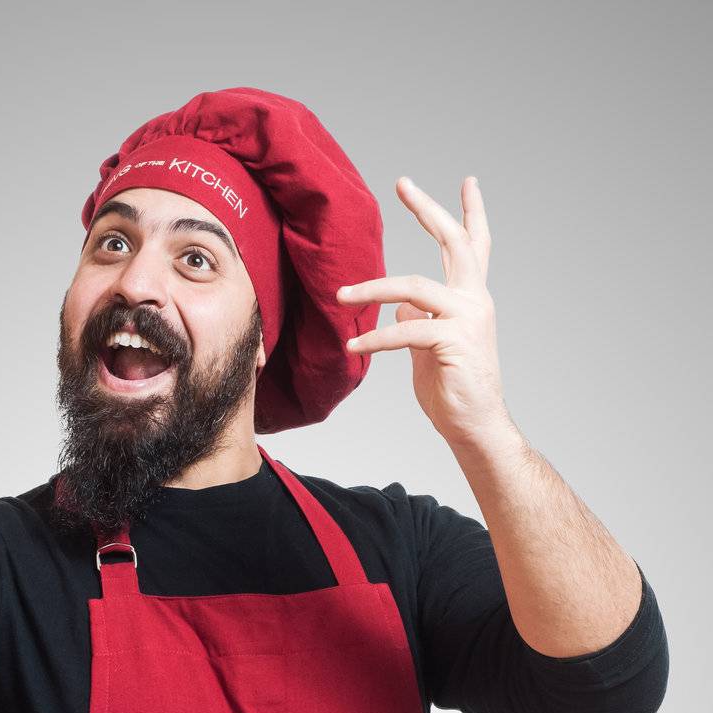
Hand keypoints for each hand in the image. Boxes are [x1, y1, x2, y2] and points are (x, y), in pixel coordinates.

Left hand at [337, 176, 510, 447]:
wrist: (475, 427)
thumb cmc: (452, 391)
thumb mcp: (429, 350)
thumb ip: (420, 322)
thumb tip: (403, 307)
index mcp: (471, 299)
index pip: (473, 247)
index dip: (469, 214)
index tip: (467, 182)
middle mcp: (475, 301)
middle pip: (456, 243)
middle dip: (429, 210)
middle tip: (403, 183)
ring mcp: (468, 319)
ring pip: (416, 286)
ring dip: (373, 289)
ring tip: (341, 297)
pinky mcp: (454, 342)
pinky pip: (407, 332)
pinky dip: (376, 339)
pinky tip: (353, 348)